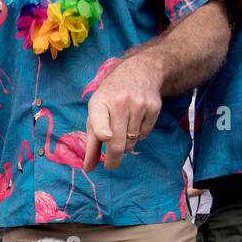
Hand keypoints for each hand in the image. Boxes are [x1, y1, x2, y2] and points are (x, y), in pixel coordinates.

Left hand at [84, 53, 163, 172]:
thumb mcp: (96, 114)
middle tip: (111, 165)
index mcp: (100, 103)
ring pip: (132, 142)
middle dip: (114, 159)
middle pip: (117, 142)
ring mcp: (139, 104)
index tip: (106, 137)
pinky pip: (144, 135)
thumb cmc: (111, 97)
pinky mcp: (154, 107)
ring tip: (123, 130)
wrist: (139, 72)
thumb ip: (91, 143)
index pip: (101, 120)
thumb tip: (88, 169)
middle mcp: (120, 102)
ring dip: (126, 144)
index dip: (103, 130)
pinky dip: (138, 136)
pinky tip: (135, 122)